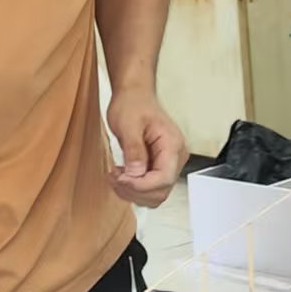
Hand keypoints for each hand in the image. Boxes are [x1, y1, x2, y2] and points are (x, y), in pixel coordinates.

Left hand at [105, 86, 185, 207]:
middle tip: (114, 177)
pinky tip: (121, 177)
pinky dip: (133, 189)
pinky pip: (149, 188)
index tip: (120, 179)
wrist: (134, 96)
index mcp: (173, 145)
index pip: (164, 178)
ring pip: (155, 195)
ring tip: (115, 176)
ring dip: (132, 193)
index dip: (141, 185)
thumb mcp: (128, 124)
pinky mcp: (159, 167)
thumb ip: (134, 150)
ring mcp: (169, 164)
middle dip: (135, 190)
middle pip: (160, 191)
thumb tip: (136, 174)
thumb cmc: (133, 104)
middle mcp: (176, 158)